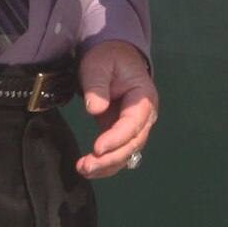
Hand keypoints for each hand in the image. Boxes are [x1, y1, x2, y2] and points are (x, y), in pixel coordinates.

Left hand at [74, 39, 157, 178]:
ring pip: (127, 153)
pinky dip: (105, 164)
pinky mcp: (122, 133)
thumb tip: (95, 108)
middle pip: (133, 143)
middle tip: (86, 166)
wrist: (113, 57)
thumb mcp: (99, 64)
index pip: (134, 123)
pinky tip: (88, 169)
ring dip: (107, 165)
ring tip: (83, 169)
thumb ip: (97, 85)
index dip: (117, 138)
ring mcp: (135, 127)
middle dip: (110, 158)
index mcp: (143, 97)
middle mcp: (144, 116)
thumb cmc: (108, 58)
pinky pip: (118, 153)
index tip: (97, 148)